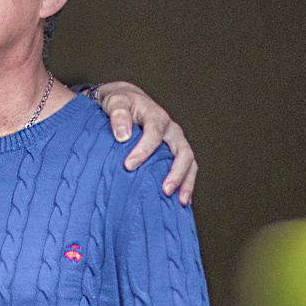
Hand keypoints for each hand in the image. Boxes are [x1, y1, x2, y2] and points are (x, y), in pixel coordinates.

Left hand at [88, 82, 197, 203]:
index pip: (154, 133)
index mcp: (156, 116)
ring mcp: (176, 142)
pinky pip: (187, 169)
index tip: (128, 166)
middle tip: (165, 190)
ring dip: (186, 182)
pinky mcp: (175, 153)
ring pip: (190, 162)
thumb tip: (123, 136)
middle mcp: (171, 130)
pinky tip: (180, 203)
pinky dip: (186, 185)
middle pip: (182, 151)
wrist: (129, 102)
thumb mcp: (115, 103)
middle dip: (176, 172)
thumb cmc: (121, 103)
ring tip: (181, 202)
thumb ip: (118, 115)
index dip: (143, 150)